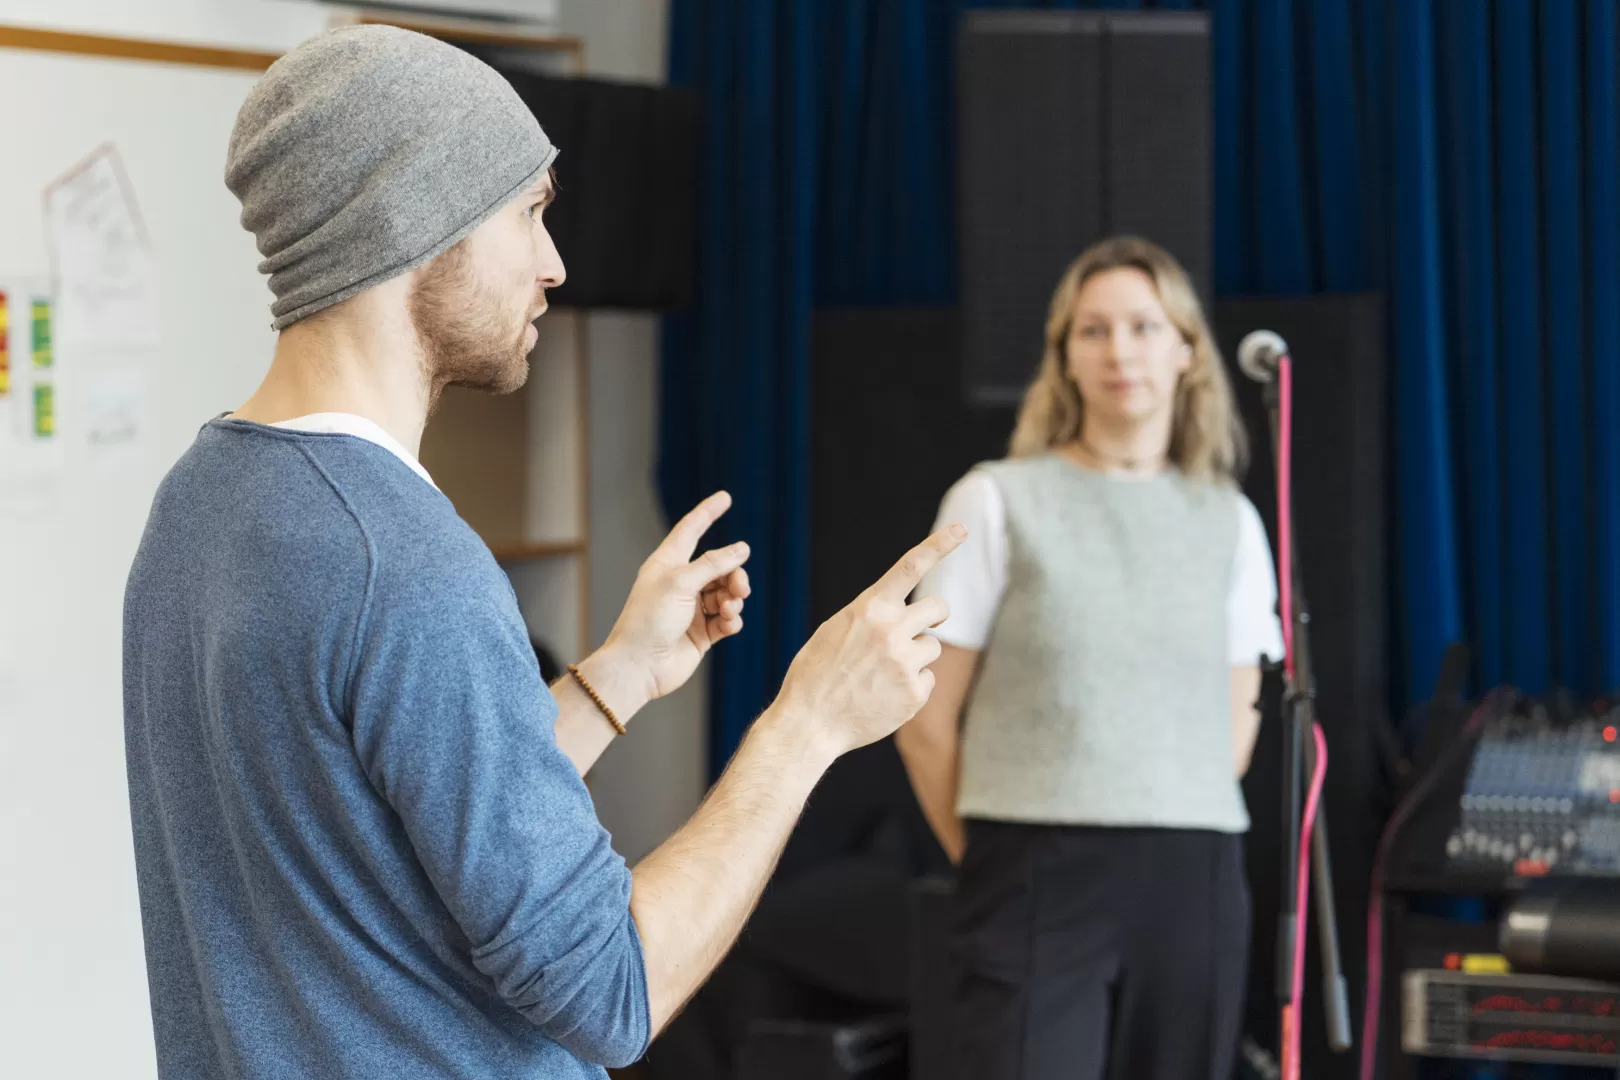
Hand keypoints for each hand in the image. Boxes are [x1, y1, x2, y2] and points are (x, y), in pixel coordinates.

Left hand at [602, 492, 752, 701]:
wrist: (640, 666)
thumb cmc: (649, 621)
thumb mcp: (681, 583)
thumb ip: (714, 564)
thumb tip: (742, 549)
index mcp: (667, 565)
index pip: (690, 531)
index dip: (707, 513)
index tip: (725, 497)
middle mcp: (680, 584)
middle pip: (718, 567)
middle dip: (734, 574)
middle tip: (740, 588)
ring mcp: (691, 609)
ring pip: (726, 593)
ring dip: (734, 599)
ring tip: (730, 609)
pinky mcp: (701, 633)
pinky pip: (726, 619)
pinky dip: (732, 620)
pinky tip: (729, 624)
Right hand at [773, 526, 964, 758]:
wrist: (810, 723)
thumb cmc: (817, 674)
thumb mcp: (836, 630)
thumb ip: (871, 616)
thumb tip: (901, 613)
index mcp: (869, 608)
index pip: (910, 567)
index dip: (939, 544)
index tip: (962, 529)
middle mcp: (891, 629)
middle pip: (938, 608)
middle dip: (932, 616)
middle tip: (914, 629)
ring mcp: (906, 662)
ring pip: (932, 646)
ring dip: (915, 656)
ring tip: (882, 674)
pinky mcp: (916, 693)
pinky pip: (927, 679)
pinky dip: (911, 687)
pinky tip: (884, 696)